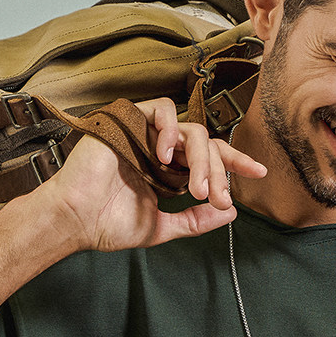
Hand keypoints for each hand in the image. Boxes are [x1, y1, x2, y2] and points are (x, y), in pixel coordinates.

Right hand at [38, 97, 265, 255]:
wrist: (76, 220)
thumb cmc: (109, 224)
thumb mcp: (162, 227)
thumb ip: (195, 221)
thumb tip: (231, 212)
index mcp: (170, 169)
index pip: (210, 157)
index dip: (235, 163)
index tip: (259, 173)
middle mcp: (161, 148)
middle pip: (205, 145)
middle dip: (217, 172)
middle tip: (215, 199)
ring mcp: (146, 134)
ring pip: (190, 129)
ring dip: (200, 158)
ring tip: (195, 187)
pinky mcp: (129, 120)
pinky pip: (161, 109)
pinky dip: (171, 130)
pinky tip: (167, 157)